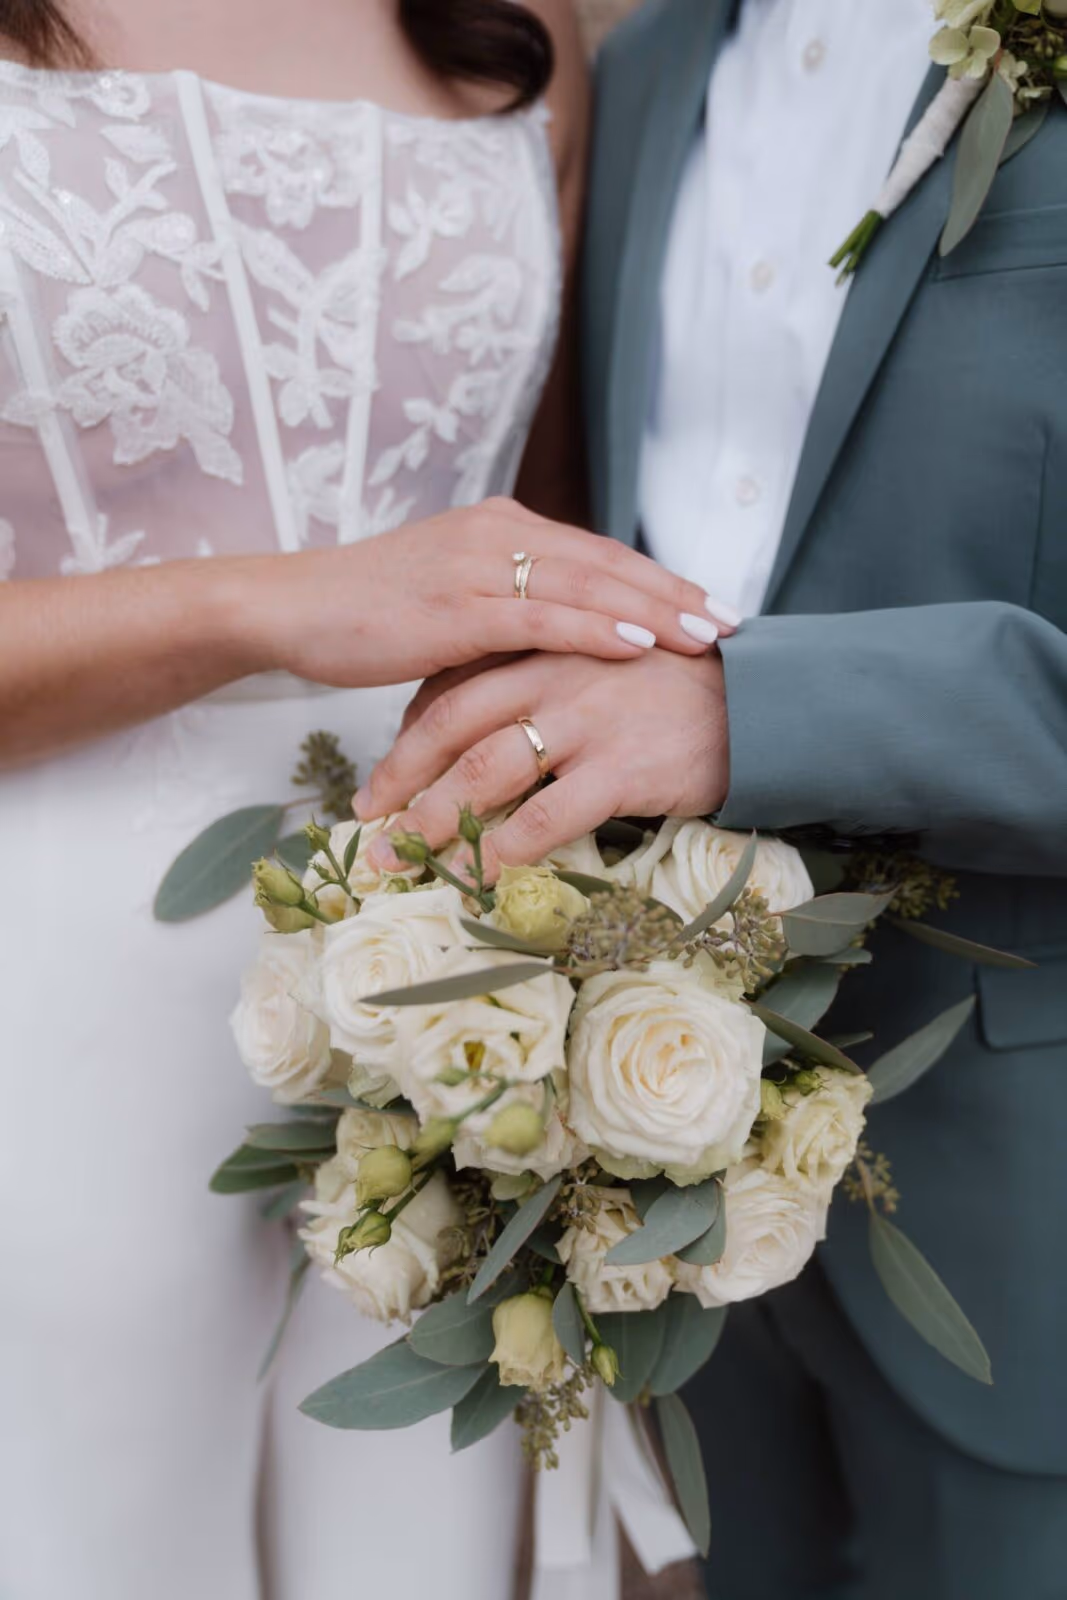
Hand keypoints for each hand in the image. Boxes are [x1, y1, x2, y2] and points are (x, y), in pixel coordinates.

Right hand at [243, 498, 738, 689]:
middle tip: (734, 622)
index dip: (659, 579)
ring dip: (653, 611)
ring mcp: (477, 567)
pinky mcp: (456, 607)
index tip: (710, 604)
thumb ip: (507, 602)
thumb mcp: (451, 596)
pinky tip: (639, 643)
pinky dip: (596, 627)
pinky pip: (541, 616)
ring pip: (585, 585)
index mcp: (500, 526)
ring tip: (706, 636)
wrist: (295, 608)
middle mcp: (497, 534)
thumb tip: (562, 632)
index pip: (597, 552)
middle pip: (606, 562)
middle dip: (675, 594)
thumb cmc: (371, 611)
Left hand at [354, 650, 730, 875]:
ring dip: (438, 819)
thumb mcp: (600, 664)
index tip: (382, 778)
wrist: (761, 703)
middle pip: (453, 726)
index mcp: (544, 646)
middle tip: (368, 821)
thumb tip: (484, 732)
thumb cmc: (675, 689)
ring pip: (487, 770)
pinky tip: (481, 876)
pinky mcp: (622, 766)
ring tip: (404, 858)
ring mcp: (588, 720)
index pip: (453, 686)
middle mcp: (556, 675)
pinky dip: (508, 847)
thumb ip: (542, 683)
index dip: (408, 735)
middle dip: (402, 778)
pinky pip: (549, 814)